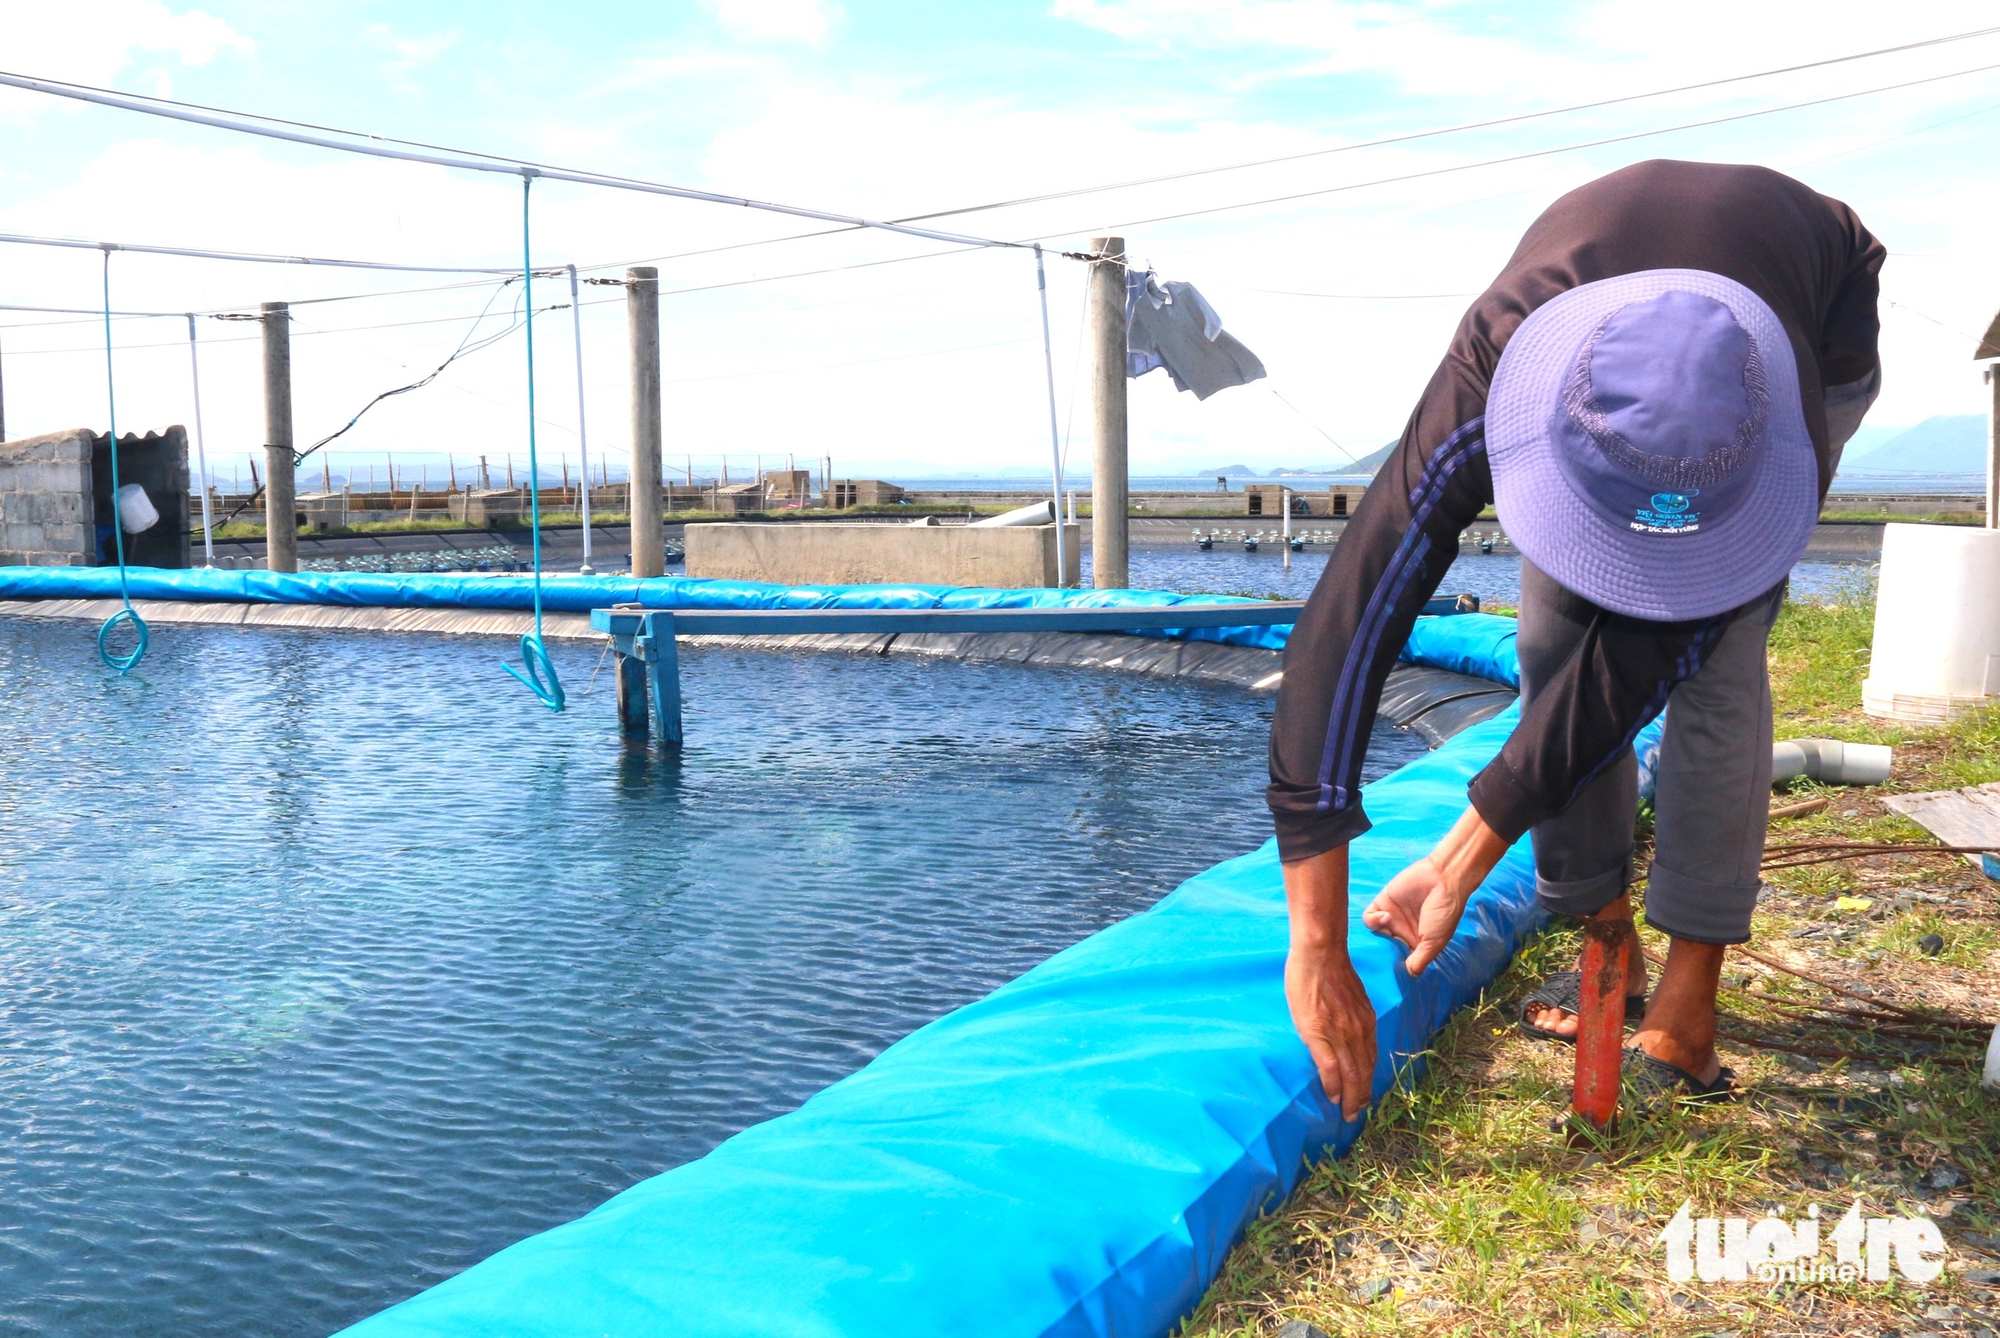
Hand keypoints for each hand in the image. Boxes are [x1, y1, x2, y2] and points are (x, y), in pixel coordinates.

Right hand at [1280, 846, 1375, 1119]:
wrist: (1320, 953)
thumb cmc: (1331, 970)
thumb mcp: (1351, 997)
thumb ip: (1353, 1018)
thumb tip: (1347, 1033)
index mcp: (1365, 1023)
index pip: (1370, 1060)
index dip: (1367, 1081)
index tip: (1363, 1096)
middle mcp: (1358, 1032)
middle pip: (1363, 1072)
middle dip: (1361, 1097)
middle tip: (1355, 1115)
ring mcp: (1340, 1033)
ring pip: (1350, 1074)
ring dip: (1350, 1098)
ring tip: (1347, 1113)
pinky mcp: (1319, 1032)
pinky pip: (1330, 1066)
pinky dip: (1333, 1084)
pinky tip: (1332, 1096)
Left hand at [1361, 805, 1510, 976]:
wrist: (1443, 879)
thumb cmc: (1444, 912)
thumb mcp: (1435, 941)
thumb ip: (1421, 959)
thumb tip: (1409, 976)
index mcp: (1417, 945)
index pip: (1400, 962)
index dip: (1394, 968)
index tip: (1390, 974)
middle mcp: (1402, 934)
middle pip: (1383, 950)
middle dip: (1381, 955)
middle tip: (1381, 957)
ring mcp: (1391, 919)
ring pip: (1373, 936)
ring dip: (1378, 937)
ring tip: (1390, 930)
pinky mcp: (1382, 904)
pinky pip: (1368, 919)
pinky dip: (1374, 921)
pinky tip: (1387, 917)